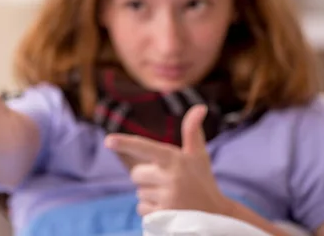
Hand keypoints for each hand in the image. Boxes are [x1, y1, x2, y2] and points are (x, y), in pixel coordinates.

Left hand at [105, 105, 232, 216]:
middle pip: (137, 174)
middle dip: (147, 177)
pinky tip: (168, 208)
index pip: (146, 148)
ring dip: (150, 194)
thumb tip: (199, 107)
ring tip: (171, 196)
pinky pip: (141, 208)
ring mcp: (167, 198)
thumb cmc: (202, 180)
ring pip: (139, 192)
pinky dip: (150, 209)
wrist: (215, 215)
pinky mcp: (163, 216)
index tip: (108, 140)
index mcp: (175, 159)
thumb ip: (192, 131)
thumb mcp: (198, 155)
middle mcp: (171, 178)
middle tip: (167, 181)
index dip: (126, 143)